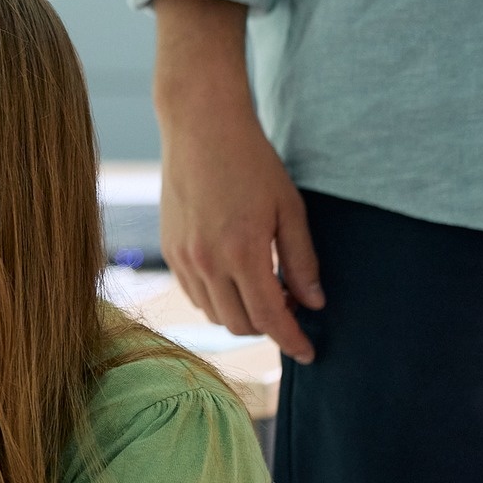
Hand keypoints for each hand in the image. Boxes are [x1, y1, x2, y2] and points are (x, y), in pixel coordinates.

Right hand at [153, 0, 322, 362]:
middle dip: (269, 327)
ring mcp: (184, 258)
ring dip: (241, 314)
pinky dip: (218, 298)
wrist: (200, 128)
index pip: (270, 318)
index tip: (308, 354)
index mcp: (243, 252)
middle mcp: (207, 262)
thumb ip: (302, 261)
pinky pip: (195, 294)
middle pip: (240, 324)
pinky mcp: (169, 250)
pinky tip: (235, 275)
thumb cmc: (251, 162)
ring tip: (264, 287)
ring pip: (214, 314)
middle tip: (291, 305)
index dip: (292, 341)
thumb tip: (314, 303)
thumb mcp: (290, 209)